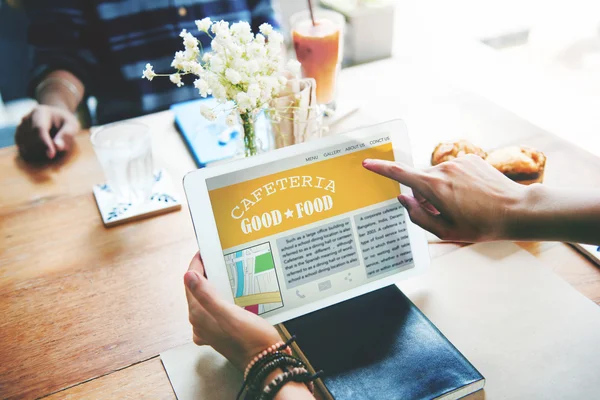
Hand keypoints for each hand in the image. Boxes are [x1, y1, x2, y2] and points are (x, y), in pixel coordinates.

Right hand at [15, 105, 79, 161]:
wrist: (54, 117)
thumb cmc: (65, 122)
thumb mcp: (72, 125)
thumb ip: (67, 135)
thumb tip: (58, 147)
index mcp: (39, 112)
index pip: (39, 129)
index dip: (44, 143)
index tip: (51, 155)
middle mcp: (26, 118)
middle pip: (31, 139)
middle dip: (43, 150)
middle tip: (56, 151)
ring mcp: (20, 127)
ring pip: (25, 147)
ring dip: (38, 153)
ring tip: (51, 148)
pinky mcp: (18, 137)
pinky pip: (23, 150)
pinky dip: (33, 155)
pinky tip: (43, 151)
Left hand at [184, 253, 281, 370]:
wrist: (266, 362)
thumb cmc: (250, 339)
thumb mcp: (229, 314)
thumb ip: (207, 295)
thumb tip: (188, 275)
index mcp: (199, 315)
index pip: (190, 282)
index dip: (196, 264)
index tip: (205, 251)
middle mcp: (200, 322)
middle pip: (196, 291)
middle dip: (204, 273)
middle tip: (217, 257)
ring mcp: (209, 329)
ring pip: (205, 300)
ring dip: (212, 284)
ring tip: (225, 270)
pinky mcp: (220, 332)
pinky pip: (214, 309)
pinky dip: (219, 298)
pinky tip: (231, 294)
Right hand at [362, 155, 526, 241]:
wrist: (517, 210)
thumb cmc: (481, 225)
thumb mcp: (445, 231)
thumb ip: (418, 216)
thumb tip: (403, 200)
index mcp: (434, 187)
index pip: (400, 174)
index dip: (381, 168)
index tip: (367, 163)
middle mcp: (444, 169)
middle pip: (420, 180)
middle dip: (424, 195)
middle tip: (443, 213)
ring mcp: (458, 162)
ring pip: (437, 176)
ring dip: (441, 189)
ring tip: (463, 205)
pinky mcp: (471, 158)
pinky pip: (453, 170)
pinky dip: (455, 181)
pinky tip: (472, 194)